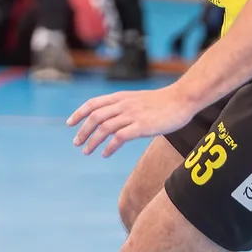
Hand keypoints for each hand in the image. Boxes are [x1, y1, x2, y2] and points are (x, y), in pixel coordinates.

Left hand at [68, 86, 198, 157]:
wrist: (182, 99)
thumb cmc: (162, 102)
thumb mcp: (137, 99)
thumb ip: (123, 106)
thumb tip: (111, 119)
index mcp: (121, 97)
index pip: (93, 103)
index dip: (79, 113)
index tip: (69, 124)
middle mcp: (123, 105)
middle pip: (95, 117)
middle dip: (82, 131)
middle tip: (76, 143)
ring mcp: (132, 115)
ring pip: (104, 128)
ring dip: (92, 141)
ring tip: (86, 151)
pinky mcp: (142, 126)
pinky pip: (119, 138)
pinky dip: (109, 147)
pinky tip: (105, 154)